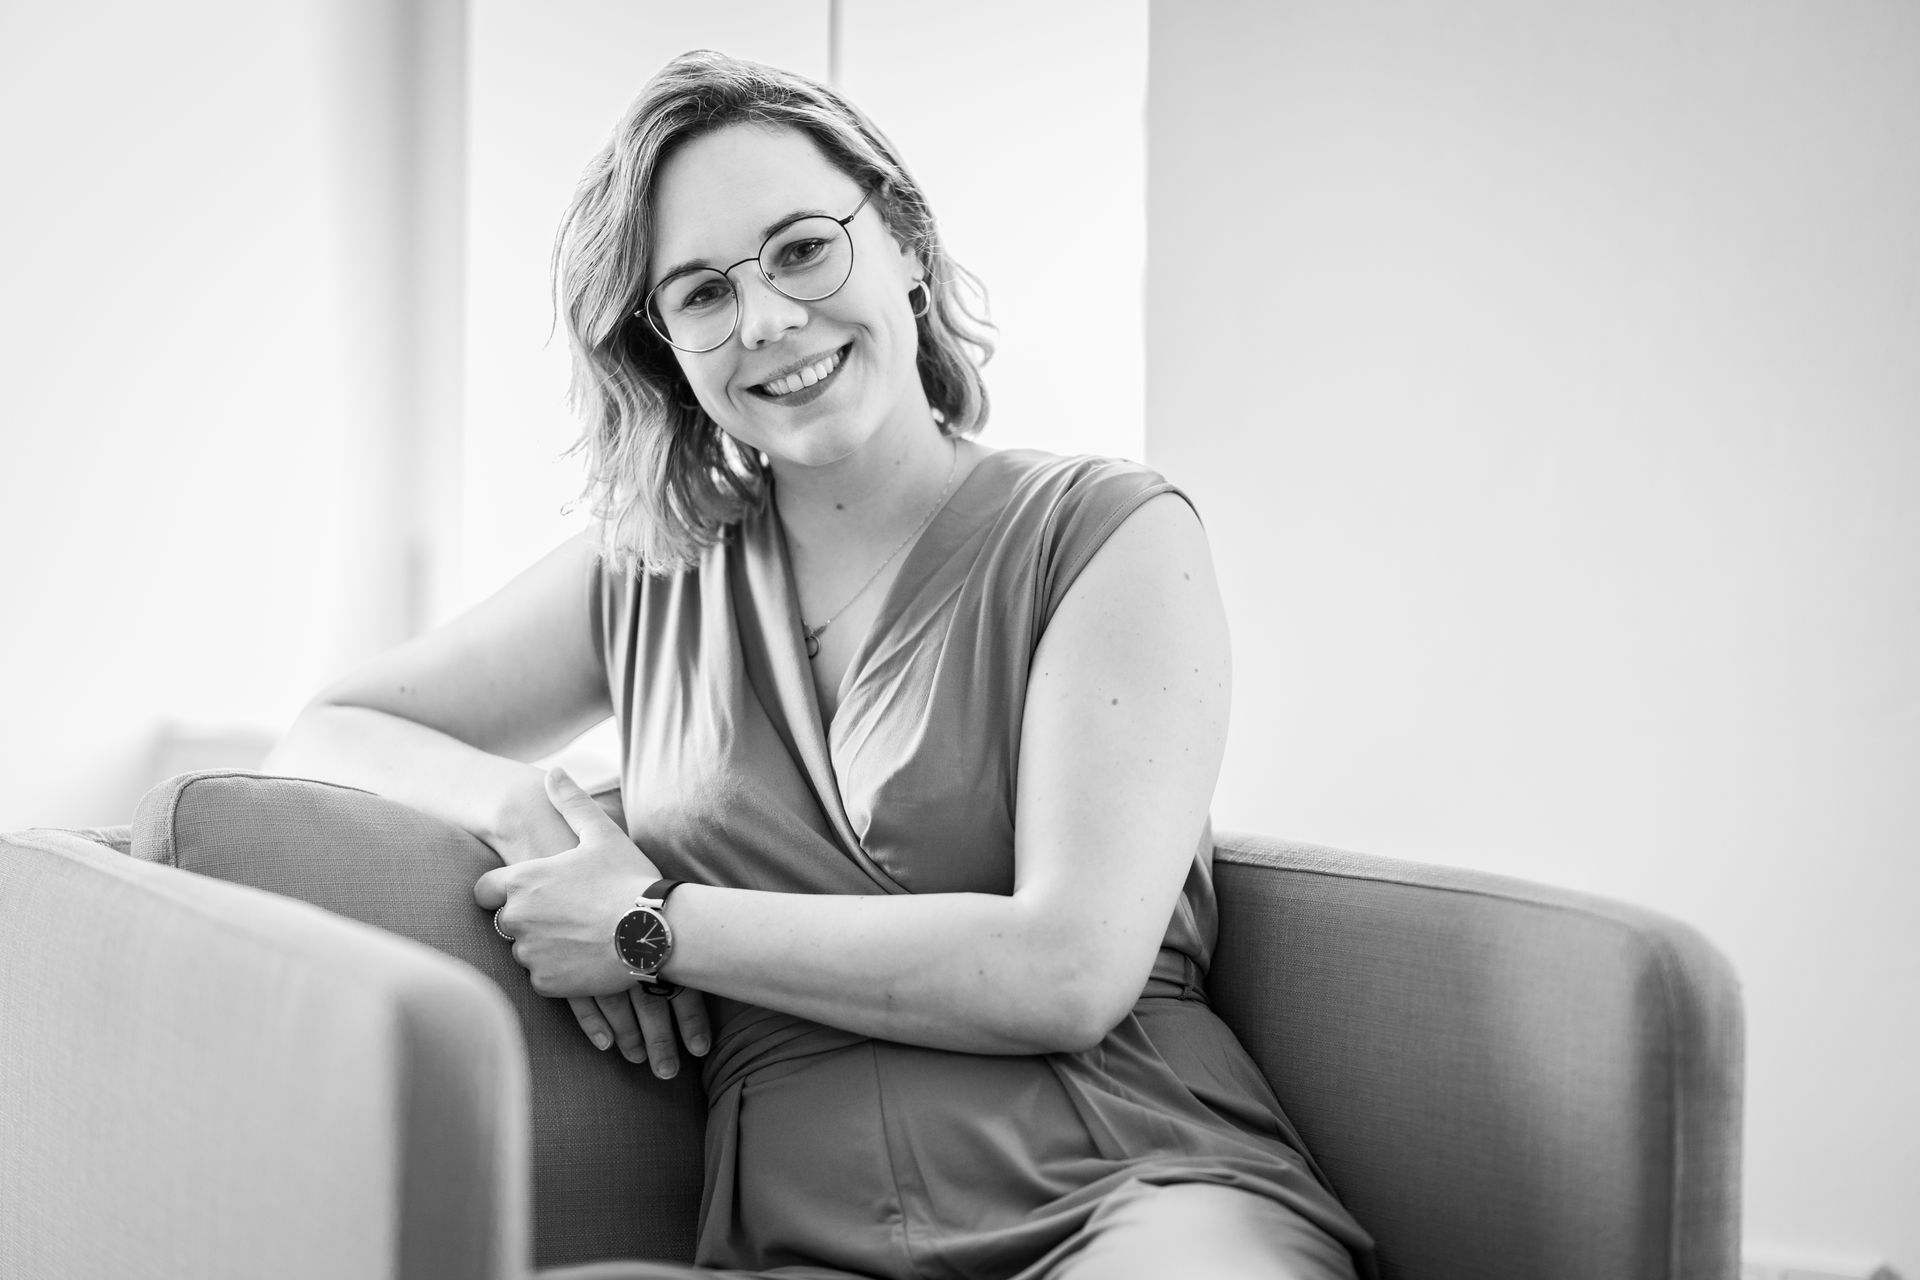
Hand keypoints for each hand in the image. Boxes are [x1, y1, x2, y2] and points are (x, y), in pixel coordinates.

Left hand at [476, 769, 711, 1077]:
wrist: (653, 931)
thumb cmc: (628, 879)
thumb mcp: (602, 833)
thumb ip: (572, 802)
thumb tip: (555, 772)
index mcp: (523, 881)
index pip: (483, 891)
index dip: (500, 892)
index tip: (526, 894)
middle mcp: (517, 918)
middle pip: (507, 922)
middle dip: (530, 919)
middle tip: (570, 914)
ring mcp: (530, 954)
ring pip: (526, 951)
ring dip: (544, 946)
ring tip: (583, 936)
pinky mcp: (547, 983)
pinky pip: (543, 978)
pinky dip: (560, 971)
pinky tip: (588, 957)